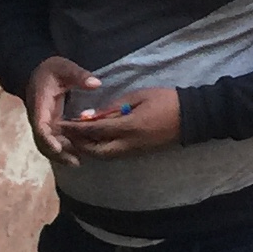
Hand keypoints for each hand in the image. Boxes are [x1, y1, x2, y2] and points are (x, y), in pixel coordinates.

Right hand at [25, 56, 100, 161]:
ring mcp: (43, 122)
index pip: (40, 126)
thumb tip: (96, 84)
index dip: (48, 138)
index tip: (58, 148)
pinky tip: (78, 154)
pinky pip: (53, 140)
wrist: (37, 71)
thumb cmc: (51, 70)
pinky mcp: (50, 124)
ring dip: (60, 154)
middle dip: (57, 153)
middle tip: (76, 161)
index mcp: (40, 105)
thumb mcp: (64, 67)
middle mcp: (39, 117)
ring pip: (47, 143)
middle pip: (43, 140)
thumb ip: (79, 75)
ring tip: (78, 162)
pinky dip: (62, 148)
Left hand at [56, 85, 182, 158]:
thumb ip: (114, 106)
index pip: (93, 130)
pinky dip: (100, 149)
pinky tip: (94, 141)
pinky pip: (113, 154)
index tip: (60, 124)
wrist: (193, 117)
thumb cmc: (167, 100)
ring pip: (103, 156)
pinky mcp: (139, 152)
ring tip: (77, 138)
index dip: (75, 128)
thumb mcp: (139, 96)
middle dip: (78, 144)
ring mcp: (134, 151)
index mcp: (128, 127)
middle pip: (95, 150)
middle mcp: (128, 143)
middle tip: (67, 134)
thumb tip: (92, 115)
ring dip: (88, 148)